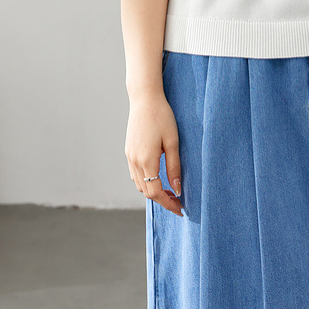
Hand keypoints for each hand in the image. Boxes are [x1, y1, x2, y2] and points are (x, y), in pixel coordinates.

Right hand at [125, 90, 182, 216]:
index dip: (168, 203)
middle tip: (178, 201)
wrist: (145, 98)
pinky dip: (146, 181)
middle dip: (162, 199)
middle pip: (146, 192)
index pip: (155, 192)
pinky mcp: (129, 151)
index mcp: (146, 160)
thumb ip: (174, 167)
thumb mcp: (173, 142)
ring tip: (170, 191)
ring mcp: (129, 156)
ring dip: (153, 191)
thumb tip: (178, 189)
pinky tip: (157, 177)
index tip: (180, 209)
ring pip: (140, 184)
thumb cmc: (162, 116)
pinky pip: (135, 174)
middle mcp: (135, 161)